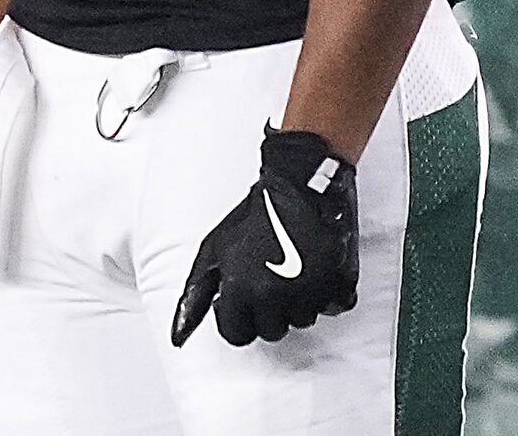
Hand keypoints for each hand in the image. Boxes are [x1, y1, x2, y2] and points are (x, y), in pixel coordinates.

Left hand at [171, 127, 359, 347]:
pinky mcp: (339, 276)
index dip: (241, 318)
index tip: (247, 301)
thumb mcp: (212, 251)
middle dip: (271, 312)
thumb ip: (193, 298)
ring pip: (304, 319)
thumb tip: (178, 337)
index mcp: (240, 291)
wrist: (299, 182)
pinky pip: (337, 305)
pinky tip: (320, 274)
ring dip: (300, 303)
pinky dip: (331, 294)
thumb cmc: (255, 215)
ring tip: (296, 273)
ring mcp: (309, 287)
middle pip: (273, 331)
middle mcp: (274, 294)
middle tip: (273, 284)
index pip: (239, 336)